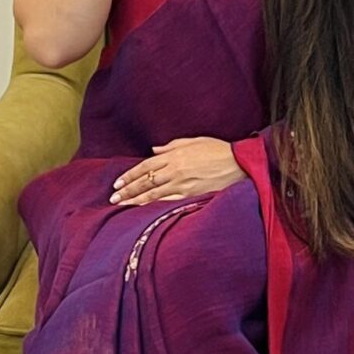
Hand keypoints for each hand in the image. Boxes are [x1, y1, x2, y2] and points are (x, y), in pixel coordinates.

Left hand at [109, 136, 249, 206]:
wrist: (239, 163)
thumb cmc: (218, 150)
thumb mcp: (193, 141)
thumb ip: (171, 146)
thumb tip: (154, 150)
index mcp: (174, 155)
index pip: (145, 166)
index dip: (130, 175)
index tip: (118, 183)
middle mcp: (175, 170)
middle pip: (145, 181)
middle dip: (128, 190)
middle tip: (114, 198)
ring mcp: (183, 184)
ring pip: (153, 194)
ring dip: (136, 201)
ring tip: (122, 206)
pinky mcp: (191, 195)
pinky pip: (169, 202)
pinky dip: (154, 207)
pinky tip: (144, 211)